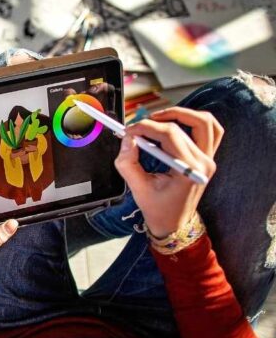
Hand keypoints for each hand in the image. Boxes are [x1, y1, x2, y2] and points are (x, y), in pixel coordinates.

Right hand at [115, 107, 223, 238]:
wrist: (174, 223)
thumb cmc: (158, 209)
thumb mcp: (138, 188)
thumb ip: (128, 162)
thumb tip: (127, 138)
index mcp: (189, 171)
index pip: (169, 135)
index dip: (146, 127)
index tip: (128, 130)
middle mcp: (204, 163)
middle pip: (184, 126)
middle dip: (157, 120)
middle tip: (139, 125)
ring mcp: (209, 159)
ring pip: (203, 122)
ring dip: (180, 114)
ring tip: (158, 119)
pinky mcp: (207, 156)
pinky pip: (210, 129)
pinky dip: (193, 121)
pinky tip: (176, 123)